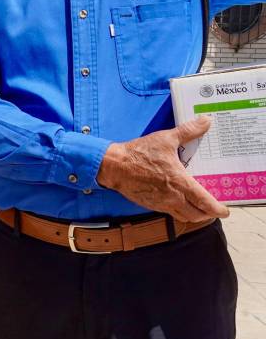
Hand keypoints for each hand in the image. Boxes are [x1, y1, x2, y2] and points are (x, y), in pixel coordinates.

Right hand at [97, 117, 228, 223]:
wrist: (114, 166)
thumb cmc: (139, 153)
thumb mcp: (165, 139)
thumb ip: (188, 131)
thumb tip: (205, 121)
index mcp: (180, 182)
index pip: (204, 202)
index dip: (217, 209)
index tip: (224, 210)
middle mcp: (172, 197)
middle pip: (197, 215)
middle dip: (208, 214)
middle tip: (213, 208)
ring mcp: (161, 203)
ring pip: (184, 216)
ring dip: (194, 214)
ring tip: (199, 207)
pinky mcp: (150, 204)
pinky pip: (170, 213)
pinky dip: (179, 211)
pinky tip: (178, 201)